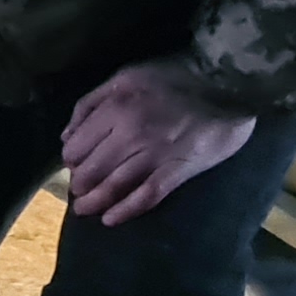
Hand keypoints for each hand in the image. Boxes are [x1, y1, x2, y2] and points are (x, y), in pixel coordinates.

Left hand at [62, 56, 256, 224]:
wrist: (229, 84)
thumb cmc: (175, 76)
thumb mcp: (126, 76)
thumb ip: (92, 103)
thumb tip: (67, 136)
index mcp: (117, 108)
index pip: (78, 147)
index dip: (72, 159)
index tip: (74, 164)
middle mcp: (131, 134)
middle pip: (92, 170)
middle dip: (80, 183)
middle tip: (78, 188)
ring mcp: (155, 155)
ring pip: (114, 187)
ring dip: (94, 202)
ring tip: (85, 208)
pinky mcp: (178, 170)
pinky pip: (146, 197)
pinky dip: (125, 211)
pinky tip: (110, 220)